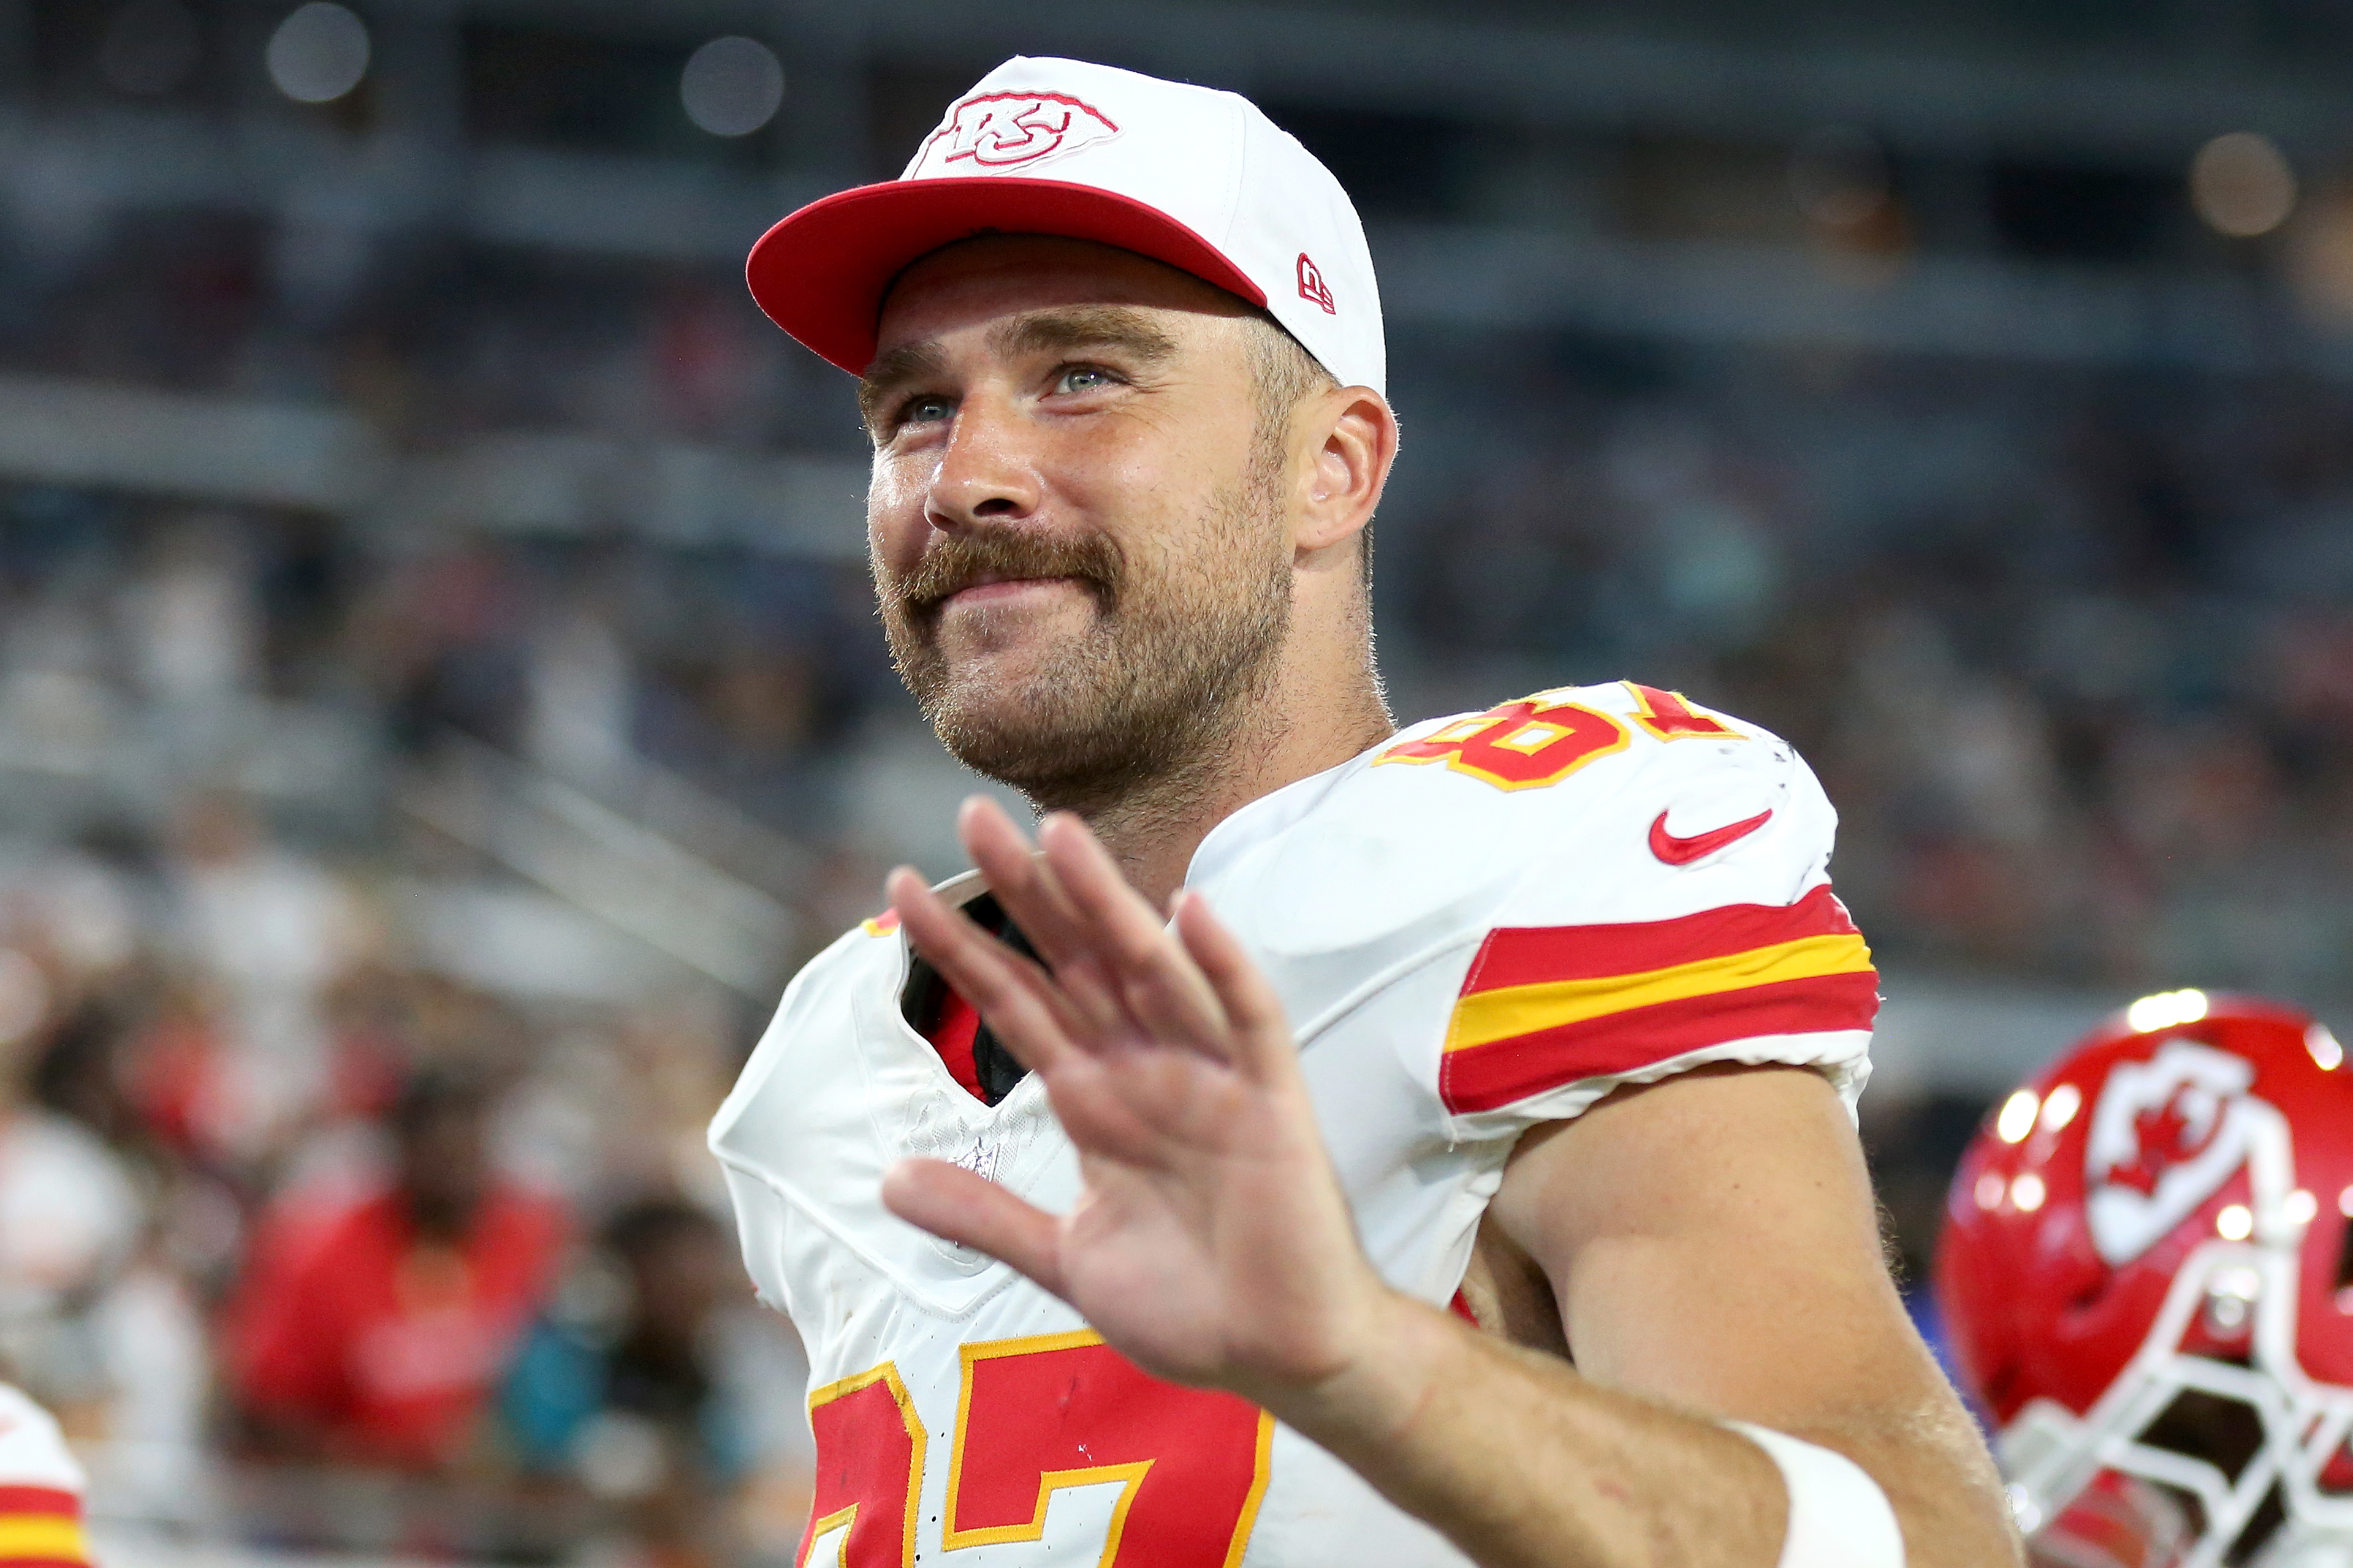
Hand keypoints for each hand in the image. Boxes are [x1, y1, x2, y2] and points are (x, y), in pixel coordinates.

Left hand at [878, 797, 1392, 1406]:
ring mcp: (1210, 1077)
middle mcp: (1146, 1069)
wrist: (1280, 1359)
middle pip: (1075, 962)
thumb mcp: (1066, 1260)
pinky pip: (1247, 1020)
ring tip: (1058, 833)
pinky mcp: (1272, 1102)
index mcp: (1095, 1099)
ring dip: (1108, 903)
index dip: (963, 947)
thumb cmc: (1190, 1305)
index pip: (1017, 1003)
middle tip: (972, 811)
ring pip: (1150, 969)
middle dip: (1027, 890)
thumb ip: (986, 1215)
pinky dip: (1222, 966)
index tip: (896, 889)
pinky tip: (1189, 910)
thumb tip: (889, 1180)